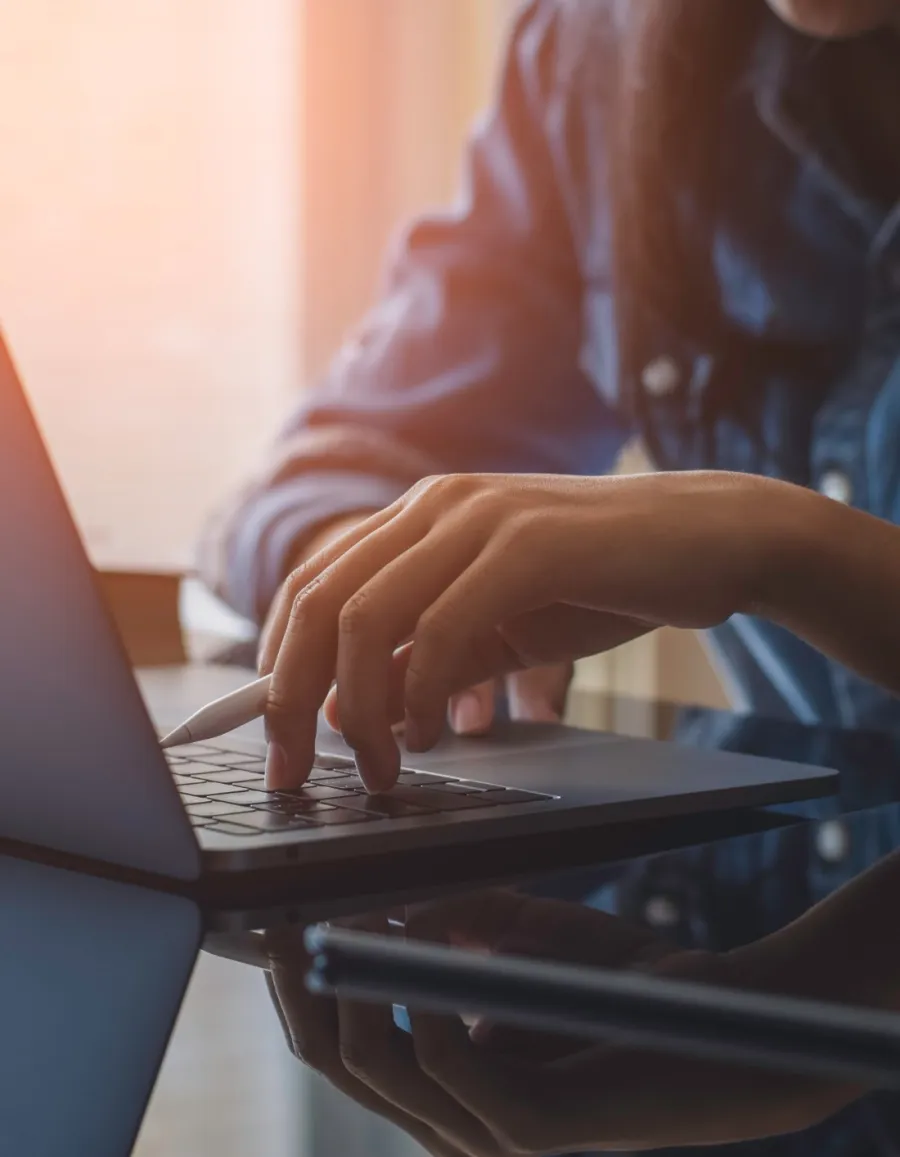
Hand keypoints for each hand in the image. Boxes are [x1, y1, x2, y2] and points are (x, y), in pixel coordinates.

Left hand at [258, 470, 805, 788]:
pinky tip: (432, 734)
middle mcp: (436, 507)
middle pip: (319, 603)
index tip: (275, 739)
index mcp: (420, 517)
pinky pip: (444, 626)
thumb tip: (349, 710)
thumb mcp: (496, 627)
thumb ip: (426, 657)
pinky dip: (422, 692)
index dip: (277, 666)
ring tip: (375, 768)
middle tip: (290, 768)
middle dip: (289, 697)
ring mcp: (480, 518)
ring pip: (368, 616)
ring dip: (356, 708)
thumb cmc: (602, 583)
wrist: (708, 540)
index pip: (313, 587)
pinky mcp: (528, 544)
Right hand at [264, 892, 856, 1153]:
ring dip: (352, 991)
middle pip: (344, 1064)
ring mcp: (491, 1130)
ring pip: (382, 1072)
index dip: (299, 988)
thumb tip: (382, 893)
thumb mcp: (524, 935)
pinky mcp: (534, 1127)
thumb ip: (455, 919)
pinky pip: (449, 1072)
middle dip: (301, 994)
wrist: (726, 1019)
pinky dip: (419, 1006)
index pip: (346, 1041)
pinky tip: (414, 952)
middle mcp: (457, 1115)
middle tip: (277, 924)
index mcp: (449, 1076)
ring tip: (335, 925)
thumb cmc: (627, 979)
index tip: (266, 928)